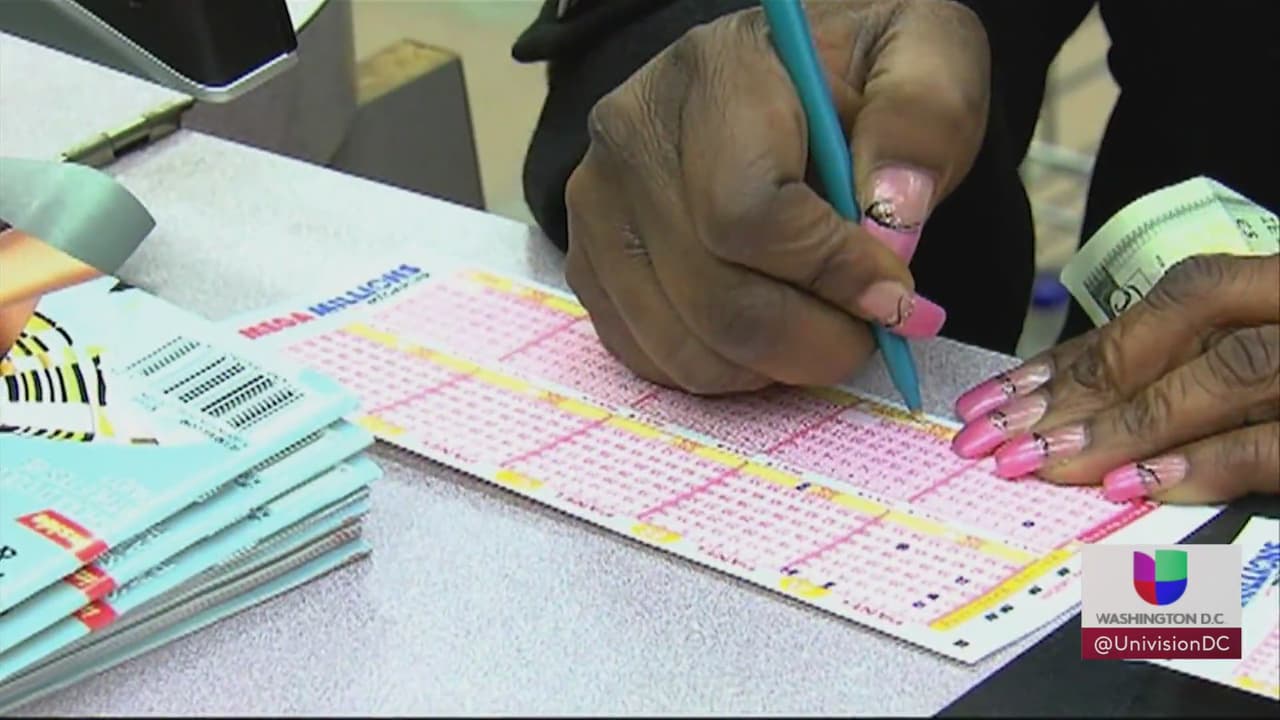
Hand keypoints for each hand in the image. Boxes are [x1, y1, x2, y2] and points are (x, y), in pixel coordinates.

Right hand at [564, 0, 988, 392]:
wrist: (781, 73)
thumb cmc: (857, 72)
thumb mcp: (923, 55)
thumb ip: (923, 118)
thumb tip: (892, 211)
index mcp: (712, 73)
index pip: (750, 211)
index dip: (830, 273)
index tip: (898, 296)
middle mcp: (630, 137)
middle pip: (713, 295)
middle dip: (812, 341)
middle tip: (872, 335)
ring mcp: (596, 206)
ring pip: (682, 343)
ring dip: (771, 366)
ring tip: (823, 325)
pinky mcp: (587, 262)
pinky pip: (651, 358)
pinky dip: (724, 371)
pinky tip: (769, 331)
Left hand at [951, 253, 1279, 504]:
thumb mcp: (1264, 339)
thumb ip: (1197, 359)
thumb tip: (1082, 408)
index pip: (1170, 301)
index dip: (1080, 349)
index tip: (997, 396)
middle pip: (1178, 332)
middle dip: (1075, 386)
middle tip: (990, 437)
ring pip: (1218, 377)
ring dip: (1117, 423)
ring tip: (1037, 462)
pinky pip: (1267, 443)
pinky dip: (1198, 463)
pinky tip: (1129, 486)